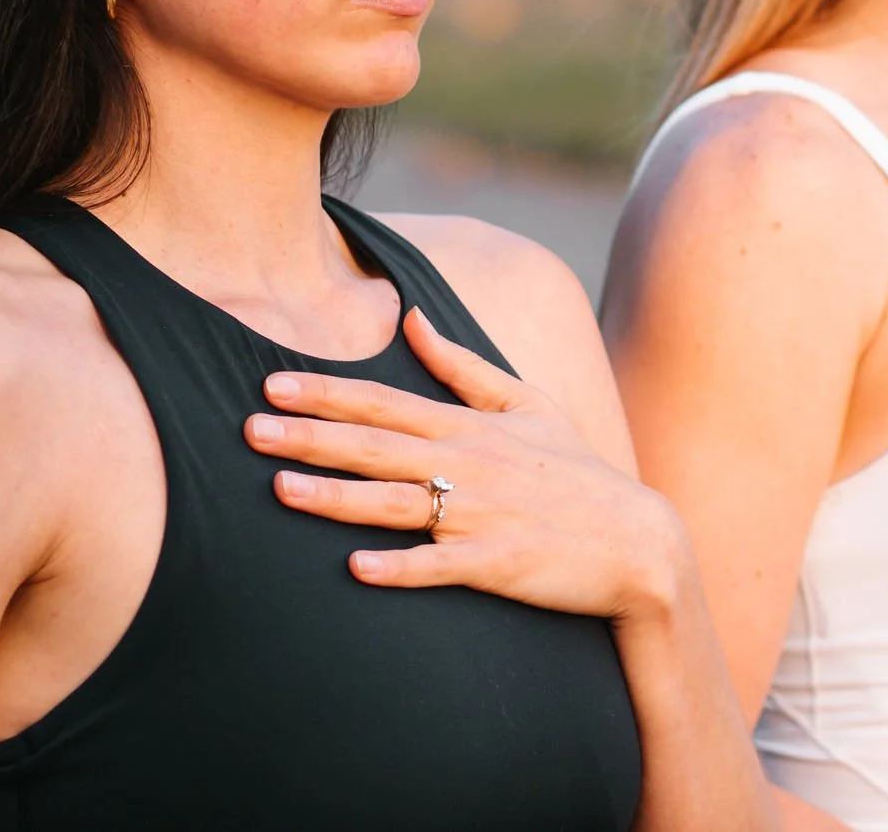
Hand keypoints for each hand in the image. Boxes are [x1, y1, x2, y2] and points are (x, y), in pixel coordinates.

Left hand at [245, 308, 685, 617]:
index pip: (386, 403)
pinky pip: (438, 567)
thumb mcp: (528, 404)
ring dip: (336, 498)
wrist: (636, 539)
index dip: (328, 392)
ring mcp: (480, 516)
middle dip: (311, 437)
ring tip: (281, 490)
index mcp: (469, 428)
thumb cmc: (575, 472)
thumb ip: (464, 366)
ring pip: (395, 504)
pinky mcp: (496, 563)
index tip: (273, 383)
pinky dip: (399, 567)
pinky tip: (357, 569)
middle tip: (250, 428)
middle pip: (376, 448)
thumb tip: (413, 319)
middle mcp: (468, 467)